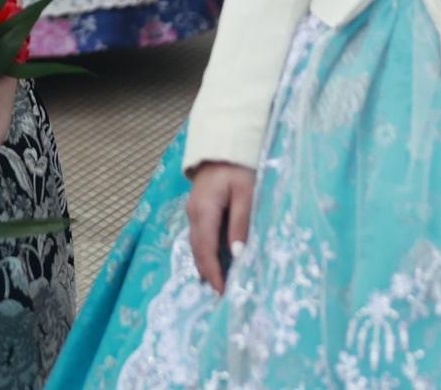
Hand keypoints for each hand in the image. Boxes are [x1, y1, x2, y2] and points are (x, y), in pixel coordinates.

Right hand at [187, 161, 256, 293]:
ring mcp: (193, 212)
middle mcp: (194, 215)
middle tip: (224, 297)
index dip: (214, 274)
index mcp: (204, 211)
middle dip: (209, 275)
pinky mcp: (199, 210)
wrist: (224, 144)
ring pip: (197, 246)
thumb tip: (238, 254)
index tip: (224, 294)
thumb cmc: (239, 167)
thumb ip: (241, 223)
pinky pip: (200, 238)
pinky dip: (207, 254)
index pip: (206, 250)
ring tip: (222, 285)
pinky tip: (217, 263)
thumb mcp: (246, 193)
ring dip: (207, 266)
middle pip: (198, 251)